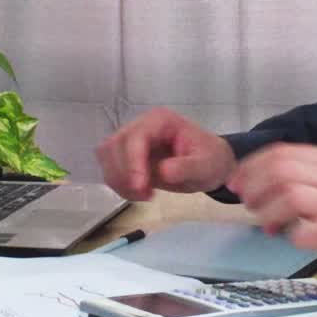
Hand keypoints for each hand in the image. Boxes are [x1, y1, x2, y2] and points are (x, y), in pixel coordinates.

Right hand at [96, 107, 236, 199]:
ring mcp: (131, 139)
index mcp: (160, 121)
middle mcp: (141, 125)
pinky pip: (110, 168)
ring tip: (144, 195)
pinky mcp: (126, 155)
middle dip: (125, 174)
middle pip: (115, 145)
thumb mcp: (206, 166)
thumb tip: (163, 172)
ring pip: (107, 156)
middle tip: (147, 195)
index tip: (140, 187)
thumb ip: (186, 168)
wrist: (209, 164)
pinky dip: (119, 184)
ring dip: (119, 180)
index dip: (133, 163)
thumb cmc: (210, 161)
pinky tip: (138, 193)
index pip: (136, 137)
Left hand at [227, 143, 316, 301]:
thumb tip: (291, 184)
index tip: (240, 178)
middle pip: (286, 170)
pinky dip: (296, 234)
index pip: (291, 153)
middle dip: (254, 185)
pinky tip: (293, 240)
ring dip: (269, 211)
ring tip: (265, 224)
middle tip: (243, 200)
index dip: (256, 165)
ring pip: (296, 197)